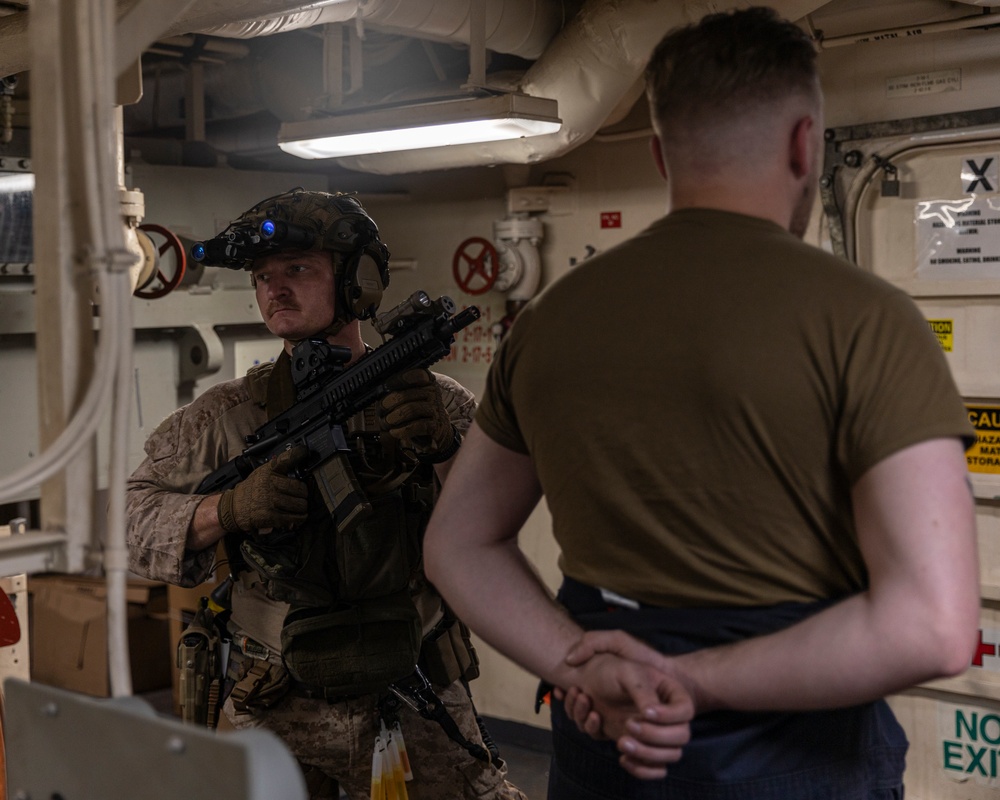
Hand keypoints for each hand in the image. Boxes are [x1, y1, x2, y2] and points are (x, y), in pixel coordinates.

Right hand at [216, 445, 309, 532]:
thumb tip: (297, 455)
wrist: (233, 506)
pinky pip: (294, 518)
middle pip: (301, 488)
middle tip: (302, 495)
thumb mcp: (262, 472)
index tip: (304, 451)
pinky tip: (299, 516)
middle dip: (304, 494)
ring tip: (300, 506)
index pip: (287, 459)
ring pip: (300, 504)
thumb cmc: (250, 489)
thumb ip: (278, 466)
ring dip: (302, 507)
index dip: (298, 454)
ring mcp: (271, 500)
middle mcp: (270, 484)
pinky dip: (299, 518)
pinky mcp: (271, 516)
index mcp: (268, 472)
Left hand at [379, 369, 456, 459]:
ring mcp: (435, 409)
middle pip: (407, 394)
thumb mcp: (410, 397)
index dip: (398, 380)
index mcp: (427, 381)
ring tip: (387, 422)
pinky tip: (395, 432)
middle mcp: (433, 393)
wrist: (436, 431)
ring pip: (411, 409)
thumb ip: (398, 390)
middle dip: (389, 403)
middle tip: (381, 410)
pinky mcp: (436, 426)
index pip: (416, 374)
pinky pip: (417, 426)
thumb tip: (379, 391)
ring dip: (394, 417)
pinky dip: (402, 430)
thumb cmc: (418, 413)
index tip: (385, 386)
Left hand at [567, 652, 693, 778]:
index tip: (645, 712)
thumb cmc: (612, 673)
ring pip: (669, 756)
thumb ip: (642, 691)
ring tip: (620, 742)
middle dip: (654, 736)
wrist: (591, 685)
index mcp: (671, 693)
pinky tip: (623, 759)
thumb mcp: (627, 673)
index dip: (668, 716)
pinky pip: (655, 769)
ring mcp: (658, 734)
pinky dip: (641, 769)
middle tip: (628, 725)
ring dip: (646, 754)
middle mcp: (669, 717)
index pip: (685, 710)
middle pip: (681, 737)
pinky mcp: (644, 749)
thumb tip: (651, 713)